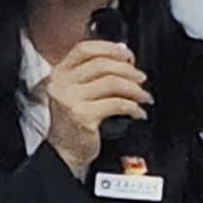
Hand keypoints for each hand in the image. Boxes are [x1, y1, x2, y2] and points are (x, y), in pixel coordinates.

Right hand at [43, 38, 150, 177]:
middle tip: (141, 79)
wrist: (64, 154)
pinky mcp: (82, 115)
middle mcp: (61, 84)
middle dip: (128, 70)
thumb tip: (122, 51)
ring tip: (143, 96)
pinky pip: (116, 103)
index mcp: (58, 74)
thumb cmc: (73, 124)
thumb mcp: (78, 92)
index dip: (109, 48)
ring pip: (112, 82)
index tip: (127, 55)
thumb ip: (95, 72)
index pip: (84, 49)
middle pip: (101, 64)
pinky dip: (133, 107)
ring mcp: (70, 99)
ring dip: (134, 89)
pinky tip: (138, 112)